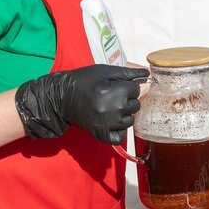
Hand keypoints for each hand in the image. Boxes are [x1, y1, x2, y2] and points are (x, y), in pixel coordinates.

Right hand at [15, 64, 148, 144]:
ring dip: (124, 115)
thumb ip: (127, 73)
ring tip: (110, 108)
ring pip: (130, 121)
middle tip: (112, 97)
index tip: (116, 86)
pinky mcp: (102, 134)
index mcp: (118, 92)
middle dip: (127, 100)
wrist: (62, 97)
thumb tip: (146, 74)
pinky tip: (111, 122)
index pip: (136, 90)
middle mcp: (116, 109)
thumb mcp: (105, 71)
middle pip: (135, 106)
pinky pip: (120, 136)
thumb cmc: (84, 81)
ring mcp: (110, 123)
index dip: (127, 87)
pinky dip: (118, 131)